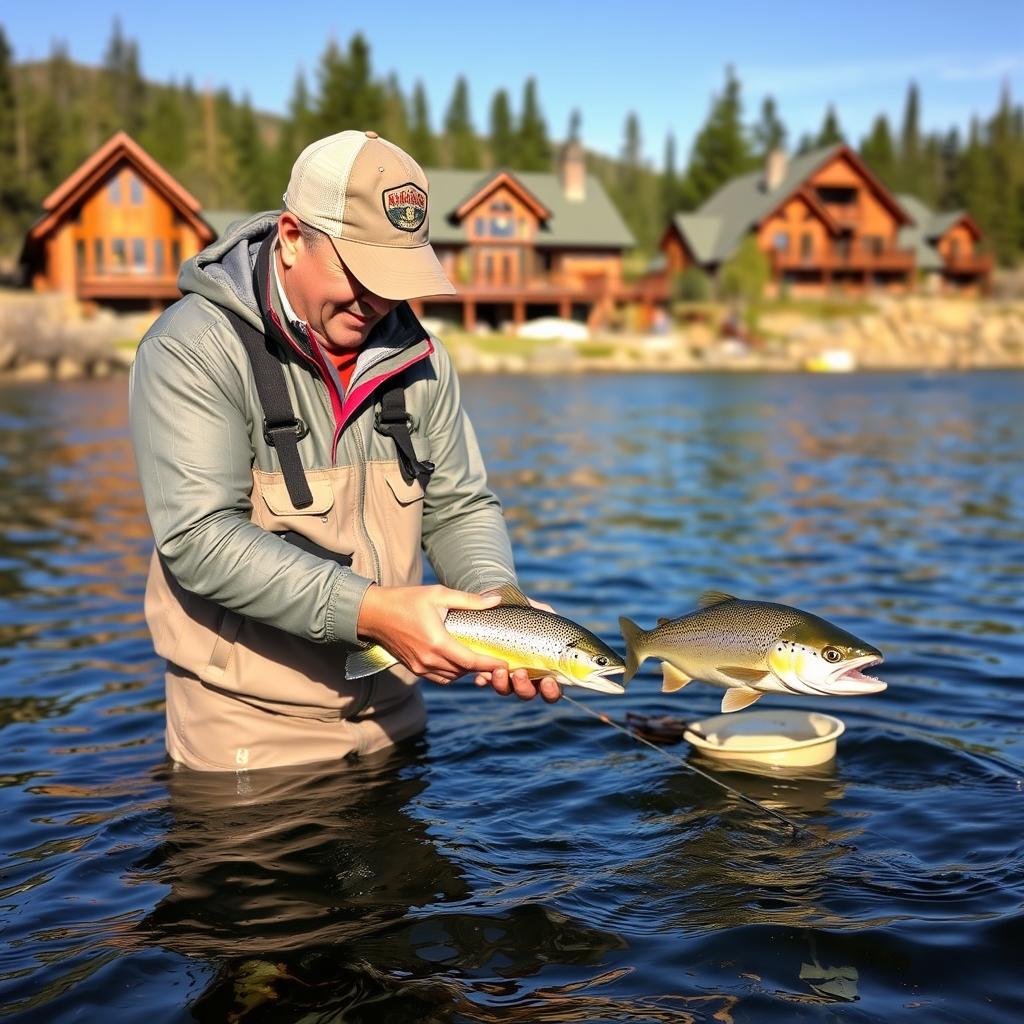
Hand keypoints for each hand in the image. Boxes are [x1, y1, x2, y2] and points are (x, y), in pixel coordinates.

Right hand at [357, 584, 507, 684]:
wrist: (373, 613)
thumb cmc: (406, 600)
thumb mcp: (438, 594)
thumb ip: (469, 600)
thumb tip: (496, 600)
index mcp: (436, 642)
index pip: (470, 661)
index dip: (490, 665)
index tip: (505, 663)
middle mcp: (428, 660)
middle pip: (463, 671)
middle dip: (481, 668)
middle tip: (497, 659)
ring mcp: (420, 667)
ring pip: (452, 677)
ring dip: (466, 671)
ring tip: (480, 660)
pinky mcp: (414, 669)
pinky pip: (440, 678)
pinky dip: (452, 673)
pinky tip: (459, 661)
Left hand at [473, 595, 560, 702]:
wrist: (492, 603)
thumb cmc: (518, 608)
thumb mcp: (534, 609)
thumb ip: (546, 614)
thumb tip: (553, 616)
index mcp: (542, 664)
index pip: (552, 687)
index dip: (552, 691)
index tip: (548, 681)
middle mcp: (525, 673)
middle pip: (528, 693)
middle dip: (524, 687)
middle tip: (519, 672)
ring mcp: (504, 672)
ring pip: (506, 689)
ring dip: (503, 684)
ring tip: (499, 670)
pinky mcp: (485, 668)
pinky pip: (484, 681)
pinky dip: (484, 679)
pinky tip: (481, 675)